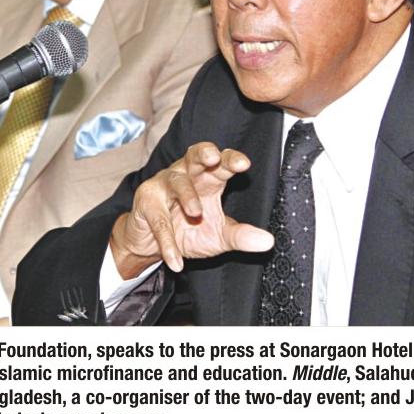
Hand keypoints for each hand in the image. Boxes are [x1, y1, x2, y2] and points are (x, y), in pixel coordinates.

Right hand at [109, 142, 273, 278]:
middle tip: (214, 158)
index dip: (231, 160)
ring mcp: (163, 186)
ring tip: (196, 213)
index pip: (221, 164)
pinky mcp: (146, 203)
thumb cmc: (187, 232)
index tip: (243, 164)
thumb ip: (239, 237)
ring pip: (176, 182)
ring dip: (187, 195)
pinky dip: (168, 243)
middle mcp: (185, 176)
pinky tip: (175, 260)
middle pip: (195, 157)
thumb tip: (267, 241)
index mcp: (207, 180)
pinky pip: (159, 221)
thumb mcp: (217, 236)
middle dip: (204, 154)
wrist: (151, 245)